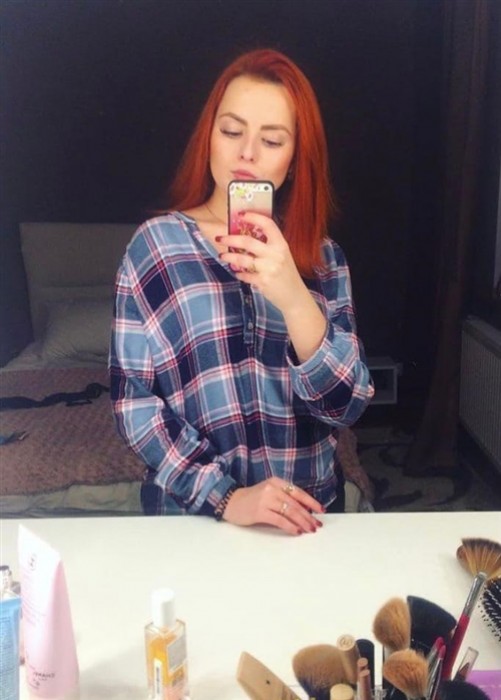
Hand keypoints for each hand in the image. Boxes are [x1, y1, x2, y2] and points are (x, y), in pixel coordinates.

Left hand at [218, 212, 327, 362]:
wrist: (295, 296)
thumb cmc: (286, 274)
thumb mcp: (282, 256)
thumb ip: (268, 246)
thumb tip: (245, 237)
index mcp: (281, 244)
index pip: (268, 224)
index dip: (254, 217)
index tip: (241, 214)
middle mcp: (275, 254)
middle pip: (248, 242)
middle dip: (230, 239)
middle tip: (220, 238)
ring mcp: (269, 268)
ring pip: (242, 259)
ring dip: (229, 257)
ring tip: (222, 256)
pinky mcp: (263, 281)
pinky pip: (244, 275)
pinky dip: (238, 274)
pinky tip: (237, 273)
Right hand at [222, 477, 324, 534]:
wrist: (231, 502)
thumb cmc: (252, 499)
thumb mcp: (269, 492)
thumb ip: (284, 498)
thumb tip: (304, 511)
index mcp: (276, 482)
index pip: (298, 492)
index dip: (311, 502)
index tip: (321, 510)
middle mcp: (272, 488)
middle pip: (296, 503)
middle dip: (308, 515)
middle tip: (317, 525)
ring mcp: (266, 499)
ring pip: (290, 511)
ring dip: (302, 522)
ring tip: (309, 530)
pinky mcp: (260, 511)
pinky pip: (280, 520)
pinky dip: (290, 526)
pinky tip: (296, 531)